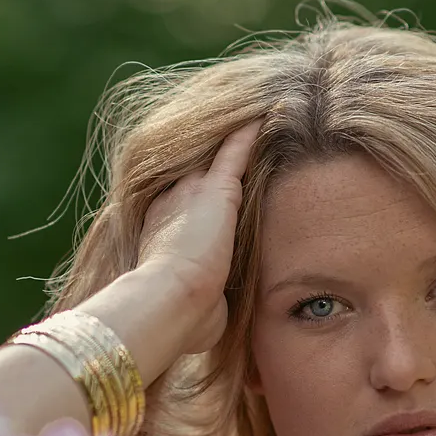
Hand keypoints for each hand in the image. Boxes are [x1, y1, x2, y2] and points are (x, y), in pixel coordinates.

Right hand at [136, 122, 261, 353]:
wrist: (167, 300)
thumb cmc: (178, 317)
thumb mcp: (192, 311)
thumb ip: (205, 306)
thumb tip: (208, 322)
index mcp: (162, 232)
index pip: (184, 205)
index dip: (196, 195)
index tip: (209, 190)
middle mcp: (173, 204)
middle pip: (198, 172)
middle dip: (214, 158)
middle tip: (235, 139)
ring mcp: (192, 193)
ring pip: (219, 155)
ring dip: (238, 139)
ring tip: (262, 116)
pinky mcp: (217, 190)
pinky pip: (238, 150)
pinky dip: (253, 132)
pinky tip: (273, 112)